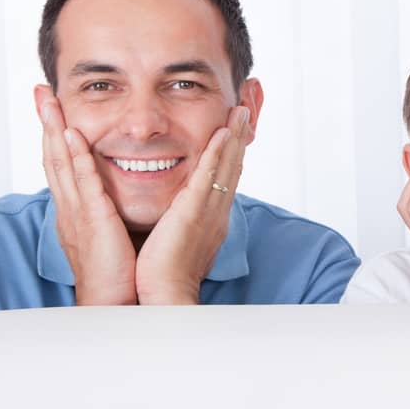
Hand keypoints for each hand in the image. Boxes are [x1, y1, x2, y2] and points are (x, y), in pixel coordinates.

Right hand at [37, 90, 136, 305]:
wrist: (116, 307)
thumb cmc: (120, 276)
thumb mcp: (114, 236)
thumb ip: (113, 214)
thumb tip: (121, 200)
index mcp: (78, 212)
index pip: (63, 166)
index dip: (55, 135)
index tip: (52, 107)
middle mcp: (72, 210)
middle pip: (54, 157)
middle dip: (47, 122)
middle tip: (40, 91)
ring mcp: (79, 215)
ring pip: (61, 164)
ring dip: (54, 129)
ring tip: (48, 100)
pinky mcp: (93, 223)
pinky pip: (83, 185)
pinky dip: (75, 158)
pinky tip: (71, 135)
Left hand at [135, 106, 248, 304]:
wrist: (164, 298)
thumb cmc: (163, 279)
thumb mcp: (176, 246)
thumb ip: (178, 228)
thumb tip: (175, 220)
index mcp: (210, 220)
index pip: (224, 181)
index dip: (232, 155)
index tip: (234, 132)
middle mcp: (215, 213)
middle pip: (233, 168)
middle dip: (239, 139)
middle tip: (246, 110)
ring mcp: (208, 211)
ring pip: (226, 166)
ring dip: (234, 136)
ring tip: (240, 111)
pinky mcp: (195, 212)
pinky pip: (210, 176)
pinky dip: (219, 152)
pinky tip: (224, 132)